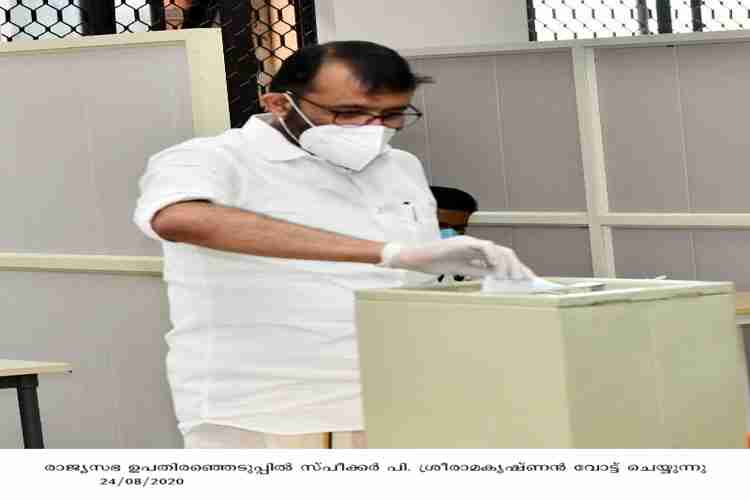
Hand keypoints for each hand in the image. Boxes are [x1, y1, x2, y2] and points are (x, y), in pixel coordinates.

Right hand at [380, 236, 534, 279]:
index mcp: (477, 252)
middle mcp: (476, 245)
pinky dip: (492, 257)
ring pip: (498, 249)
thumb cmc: (434, 263)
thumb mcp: (461, 270)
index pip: (503, 258)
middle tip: (525, 282)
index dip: (517, 268)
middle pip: (505, 252)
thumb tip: (495, 279)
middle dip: (518, 267)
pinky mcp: (462, 243)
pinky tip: (496, 269)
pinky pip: (483, 247)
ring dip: (508, 264)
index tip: (528, 281)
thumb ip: (478, 272)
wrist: (415, 258)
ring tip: (511, 278)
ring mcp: (470, 242)